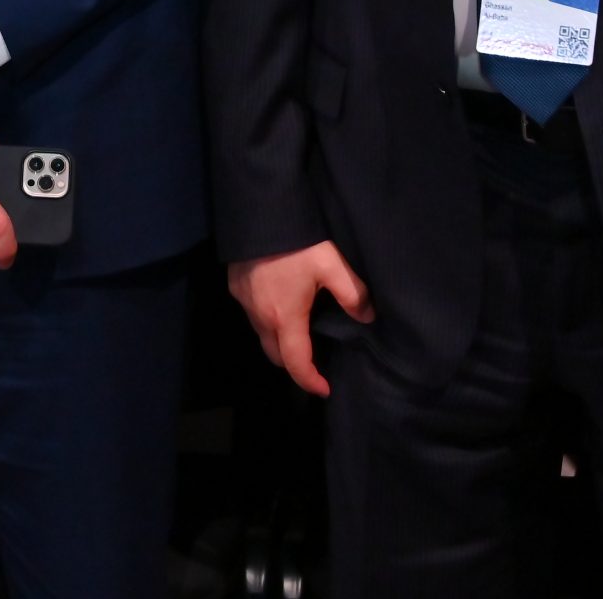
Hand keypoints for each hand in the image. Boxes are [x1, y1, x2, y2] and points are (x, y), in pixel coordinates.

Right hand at [227, 241, 375, 398]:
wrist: (258, 212)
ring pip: (261, 335)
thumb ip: (353, 294)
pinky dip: (267, 319)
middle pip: (275, 355)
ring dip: (279, 340)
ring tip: (300, 328)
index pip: (296, 363)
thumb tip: (367, 316)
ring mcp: (244, 302)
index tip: (324, 389)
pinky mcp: (235, 286)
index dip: (310, 380)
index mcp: (286, 318)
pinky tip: (280, 301)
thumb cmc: (297, 242)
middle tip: (314, 359)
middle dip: (293, 363)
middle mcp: (260, 316)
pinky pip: (252, 314)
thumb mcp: (332, 265)